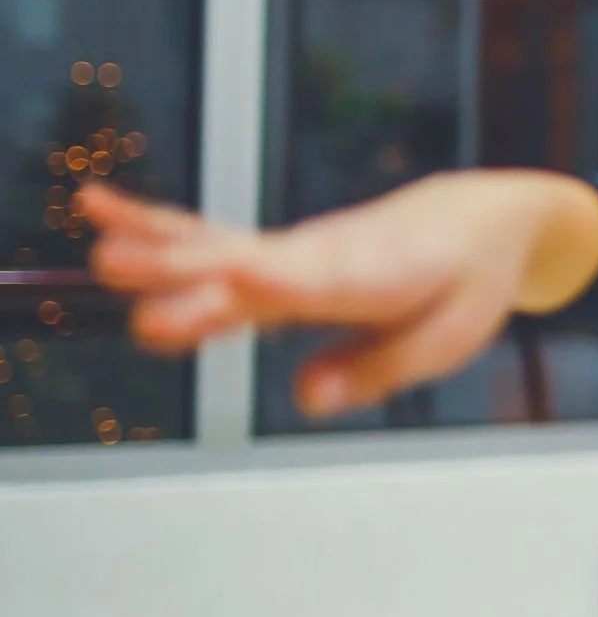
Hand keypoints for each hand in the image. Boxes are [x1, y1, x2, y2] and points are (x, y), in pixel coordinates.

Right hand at [80, 173, 597, 418]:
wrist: (479, 220)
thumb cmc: (466, 281)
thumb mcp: (448, 339)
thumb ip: (376, 370)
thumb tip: (307, 400)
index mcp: (372, 277)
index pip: (313, 282)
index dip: (276, 283)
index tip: (240, 282)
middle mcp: (321, 258)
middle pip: (246, 264)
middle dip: (190, 271)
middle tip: (127, 270)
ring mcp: (293, 251)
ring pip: (220, 247)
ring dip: (160, 248)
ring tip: (99, 249)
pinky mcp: (277, 254)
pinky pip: (213, 241)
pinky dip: (160, 229)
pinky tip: (102, 217)